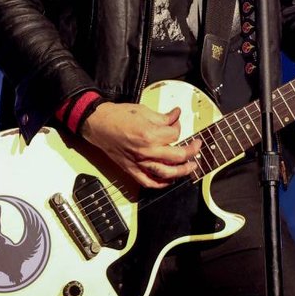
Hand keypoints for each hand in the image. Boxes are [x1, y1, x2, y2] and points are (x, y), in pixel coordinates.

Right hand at [79, 101, 200, 188]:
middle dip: (191, 150)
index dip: (178, 126)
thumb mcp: (143, 111)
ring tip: (191, 166)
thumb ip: (163, 117)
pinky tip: (170, 180)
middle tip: (196, 146)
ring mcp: (140, 163)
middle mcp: (147, 151)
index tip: (176, 122)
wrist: (98, 124)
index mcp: (150, 134)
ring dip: (183, 171)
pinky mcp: (132, 169)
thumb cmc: (117, 116)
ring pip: (168, 173)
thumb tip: (176, 116)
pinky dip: (161, 184)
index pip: (174, 134)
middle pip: (178, 156)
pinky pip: (149, 182)